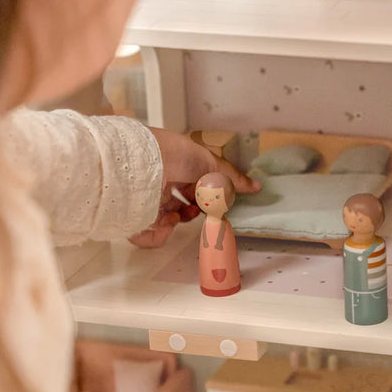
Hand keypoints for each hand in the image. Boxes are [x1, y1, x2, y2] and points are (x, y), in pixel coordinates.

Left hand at [128, 128, 260, 248]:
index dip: (204, 197)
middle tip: (198, 209)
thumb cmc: (177, 156)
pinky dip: (160, 234)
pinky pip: (149, 235)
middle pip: (180, 207)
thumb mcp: (211, 164)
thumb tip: (256, 187)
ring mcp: (146, 201)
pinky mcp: (135, 217)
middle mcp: (160, 184)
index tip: (213, 202)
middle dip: (192, 211)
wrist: (146, 163)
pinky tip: (166, 223)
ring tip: (179, 215)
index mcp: (176, 170)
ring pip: (166, 222)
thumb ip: (232, 179)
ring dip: (177, 221)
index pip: (191, 189)